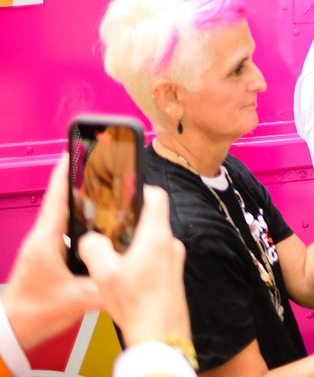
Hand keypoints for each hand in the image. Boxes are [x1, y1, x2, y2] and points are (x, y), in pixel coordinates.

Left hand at [1, 160, 101, 349]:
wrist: (11, 331)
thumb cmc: (34, 313)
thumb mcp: (78, 299)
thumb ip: (107, 285)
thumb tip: (132, 273)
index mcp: (46, 241)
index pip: (57, 198)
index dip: (66, 173)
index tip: (74, 152)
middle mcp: (41, 240)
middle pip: (60, 201)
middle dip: (76, 182)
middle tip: (94, 166)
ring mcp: (40, 248)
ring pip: (61, 216)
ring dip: (77, 202)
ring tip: (98, 191)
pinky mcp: (43, 258)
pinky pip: (60, 231)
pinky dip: (75, 221)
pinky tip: (91, 224)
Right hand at [78, 185, 188, 345]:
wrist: (159, 333)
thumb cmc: (136, 303)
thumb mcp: (103, 273)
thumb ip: (94, 247)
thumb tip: (91, 238)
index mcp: (157, 236)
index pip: (157, 196)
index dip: (140, 189)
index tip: (124, 192)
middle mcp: (171, 243)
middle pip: (152, 219)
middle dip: (129, 222)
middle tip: (108, 229)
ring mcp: (175, 259)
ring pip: (152, 239)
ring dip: (133, 243)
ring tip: (113, 257)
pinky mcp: (174, 274)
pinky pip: (156, 256)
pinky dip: (140, 259)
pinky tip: (125, 275)